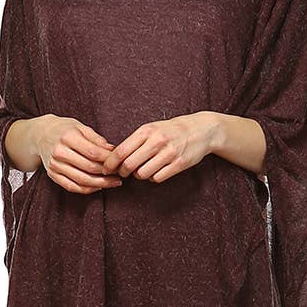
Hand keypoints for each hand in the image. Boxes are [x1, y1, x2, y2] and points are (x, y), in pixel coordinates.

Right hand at [33, 115, 124, 194]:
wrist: (40, 134)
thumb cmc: (64, 129)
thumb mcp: (80, 127)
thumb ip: (97, 139)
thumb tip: (113, 150)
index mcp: (68, 137)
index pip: (93, 153)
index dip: (108, 160)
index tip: (120, 162)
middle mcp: (59, 152)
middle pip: (88, 168)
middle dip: (107, 173)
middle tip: (120, 174)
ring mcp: (54, 165)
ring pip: (82, 180)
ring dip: (101, 184)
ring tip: (114, 183)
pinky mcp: (52, 175)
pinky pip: (72, 187)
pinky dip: (88, 189)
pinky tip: (99, 187)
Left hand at [99, 112, 219, 182]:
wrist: (200, 130)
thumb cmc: (171, 130)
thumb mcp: (152, 128)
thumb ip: (134, 141)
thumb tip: (114, 157)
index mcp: (147, 131)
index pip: (121, 151)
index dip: (110, 163)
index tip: (106, 169)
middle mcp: (157, 141)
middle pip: (129, 165)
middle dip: (123, 172)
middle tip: (123, 173)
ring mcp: (169, 153)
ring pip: (143, 174)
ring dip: (139, 175)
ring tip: (142, 170)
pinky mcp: (179, 164)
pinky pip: (157, 178)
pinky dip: (153, 178)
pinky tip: (156, 171)